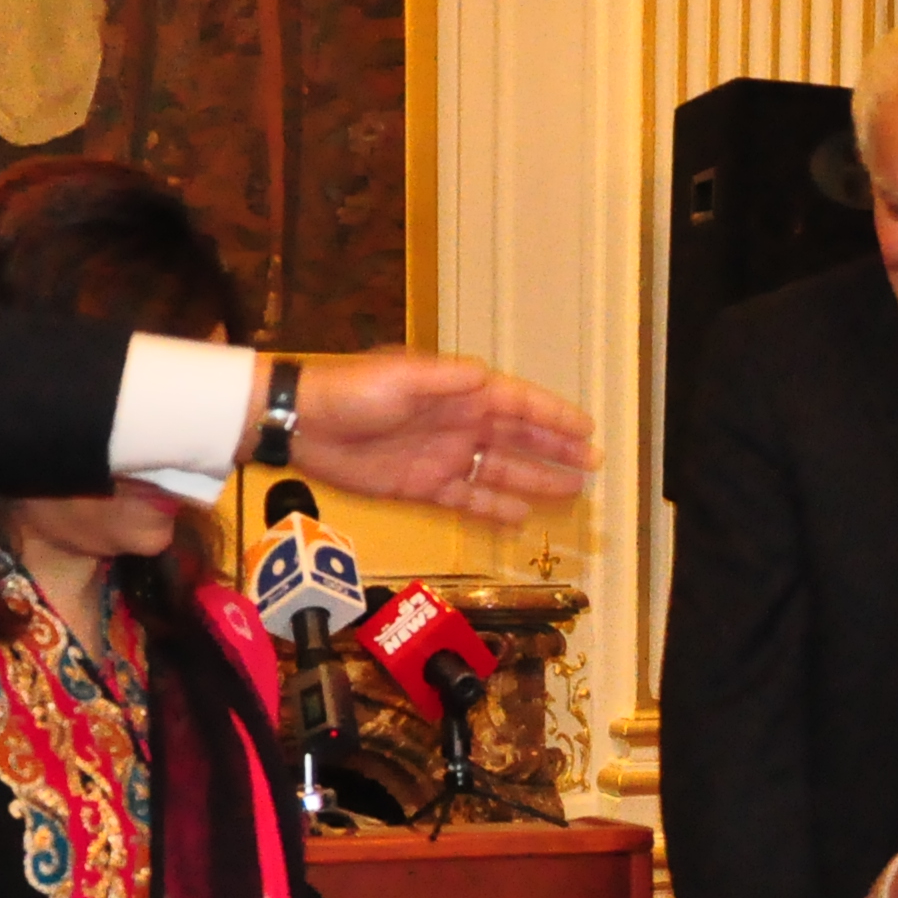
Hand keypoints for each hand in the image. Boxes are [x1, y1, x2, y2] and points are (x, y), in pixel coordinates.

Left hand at [269, 351, 599, 522]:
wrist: (304, 424)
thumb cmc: (350, 392)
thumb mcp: (400, 378)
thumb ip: (446, 380)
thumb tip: (487, 378)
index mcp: (459, 394)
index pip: (519, 405)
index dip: (554, 418)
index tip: (588, 430)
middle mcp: (458, 425)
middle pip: (518, 440)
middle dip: (556, 451)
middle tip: (593, 465)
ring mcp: (442, 457)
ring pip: (500, 471)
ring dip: (535, 481)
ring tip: (570, 493)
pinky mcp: (422, 486)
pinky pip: (468, 499)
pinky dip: (494, 509)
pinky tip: (521, 520)